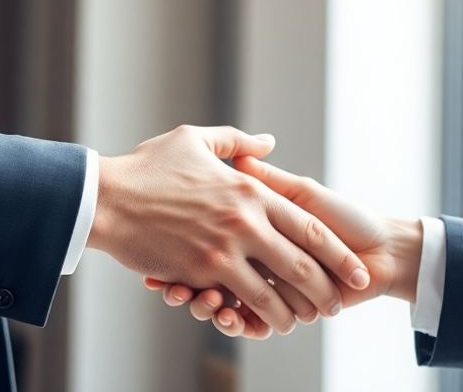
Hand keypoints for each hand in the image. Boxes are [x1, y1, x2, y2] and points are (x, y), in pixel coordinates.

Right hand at [88, 127, 370, 336]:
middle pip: (300, 262)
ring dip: (295, 310)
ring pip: (274, 290)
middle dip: (326, 288)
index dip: (337, 251)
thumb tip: (269, 140)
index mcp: (250, 188)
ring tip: (308, 320)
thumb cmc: (147, 166)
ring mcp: (223, 248)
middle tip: (341, 303)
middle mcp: (244, 220)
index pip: (309, 225)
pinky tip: (269, 324)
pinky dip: (258, 316)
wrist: (104, 197)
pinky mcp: (199, 271)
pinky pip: (238, 300)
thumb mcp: (195, 139)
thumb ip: (238, 142)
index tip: (358, 266)